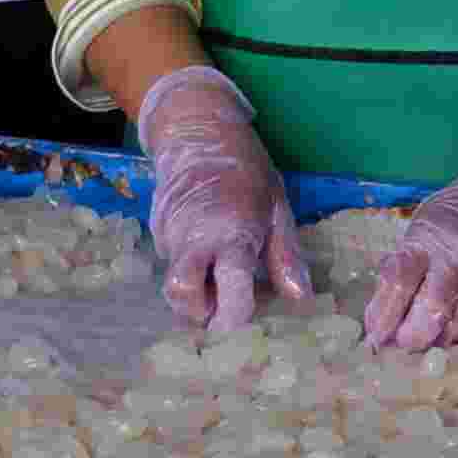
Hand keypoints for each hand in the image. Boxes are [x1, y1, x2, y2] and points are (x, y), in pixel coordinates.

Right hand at [135, 65, 308, 332]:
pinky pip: (171, 266)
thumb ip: (285, 255)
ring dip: (193, 297)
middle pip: (183, 298)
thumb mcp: (277, 206)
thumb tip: (300, 298)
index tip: (247, 327)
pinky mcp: (157, 232)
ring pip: (173, 287)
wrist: (198, 130)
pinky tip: (204, 257)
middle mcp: (194, 241)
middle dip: (201, 314)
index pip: (230, 293)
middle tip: (224, 307)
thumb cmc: (246, 169)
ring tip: (217, 281)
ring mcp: (170, 237)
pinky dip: (188, 272)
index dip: (235, 319)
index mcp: (231, 236)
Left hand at [363, 104, 457, 349]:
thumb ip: (404, 269)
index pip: (399, 280)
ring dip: (436, 342)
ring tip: (426, 344)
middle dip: (412, 335)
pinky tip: (451, 334)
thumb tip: (376, 321)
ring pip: (457, 327)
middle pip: (430, 309)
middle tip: (402, 346)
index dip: (382, 314)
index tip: (373, 339)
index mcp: (429, 238)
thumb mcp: (426, 229)